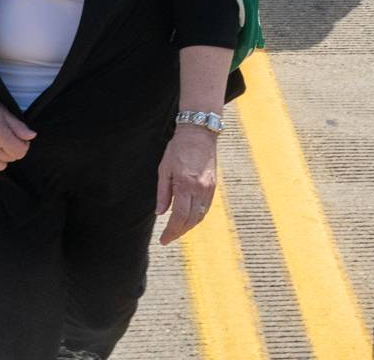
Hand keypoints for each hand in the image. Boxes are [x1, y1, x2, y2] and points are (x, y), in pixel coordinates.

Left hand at [155, 125, 218, 244]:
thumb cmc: (178, 149)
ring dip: (188, 227)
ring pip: (199, 216)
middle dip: (179, 232)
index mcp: (185, 184)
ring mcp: (208, 188)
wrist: (199, 134)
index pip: (179, 216)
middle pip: (190, 220)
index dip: (171, 231)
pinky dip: (196, 217)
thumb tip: (160, 213)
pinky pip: (205, 208)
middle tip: (168, 238)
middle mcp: (199, 189)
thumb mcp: (164, 169)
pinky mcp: (213, 186)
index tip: (163, 239)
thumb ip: (163, 193)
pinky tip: (188, 220)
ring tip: (177, 231)